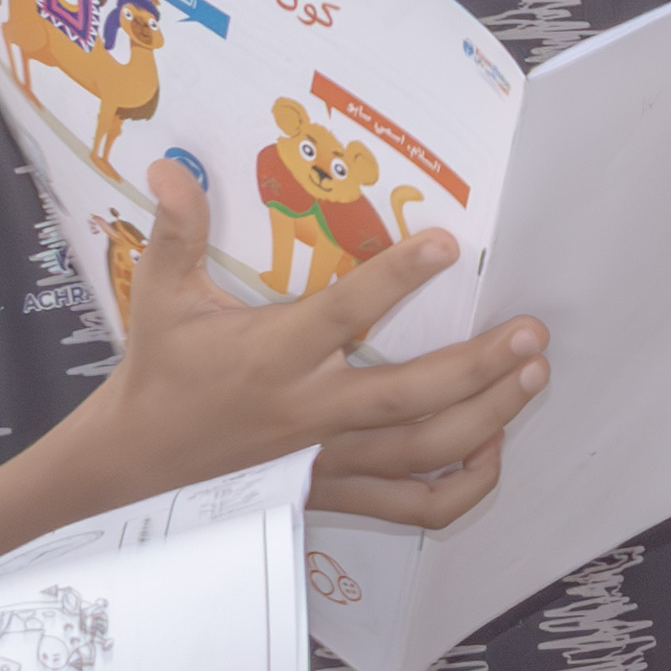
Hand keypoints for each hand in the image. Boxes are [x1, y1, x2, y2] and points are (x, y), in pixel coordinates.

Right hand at [93, 162, 548, 528]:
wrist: (137, 464)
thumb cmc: (161, 372)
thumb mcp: (163, 296)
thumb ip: (176, 230)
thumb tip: (173, 165)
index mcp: (273, 357)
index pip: (343, 313)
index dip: (396, 278)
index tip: (447, 243)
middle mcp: (309, 412)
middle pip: (409, 396)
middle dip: (479, 367)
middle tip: (531, 333)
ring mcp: (327, 459)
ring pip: (423, 451)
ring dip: (487, 417)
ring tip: (533, 376)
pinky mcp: (335, 493)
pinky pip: (413, 505)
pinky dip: (462, 487)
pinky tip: (492, 448)